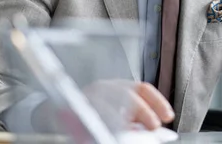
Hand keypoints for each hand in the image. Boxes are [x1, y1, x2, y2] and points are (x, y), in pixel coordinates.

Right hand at [33, 81, 173, 131]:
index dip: (157, 101)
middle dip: (143, 112)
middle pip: (127, 95)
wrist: (53, 116)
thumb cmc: (93, 116)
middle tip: (153, 127)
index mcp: (117, 87)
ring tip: (127, 134)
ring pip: (108, 107)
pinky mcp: (70, 109)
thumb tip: (158, 133)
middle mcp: (103, 88)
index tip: (168, 117)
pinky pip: (88, 118)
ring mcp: (86, 98)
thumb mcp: (117, 114)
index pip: (142, 88)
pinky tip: (105, 134)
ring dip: (121, 123)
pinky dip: (100, 127)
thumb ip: (136, 121)